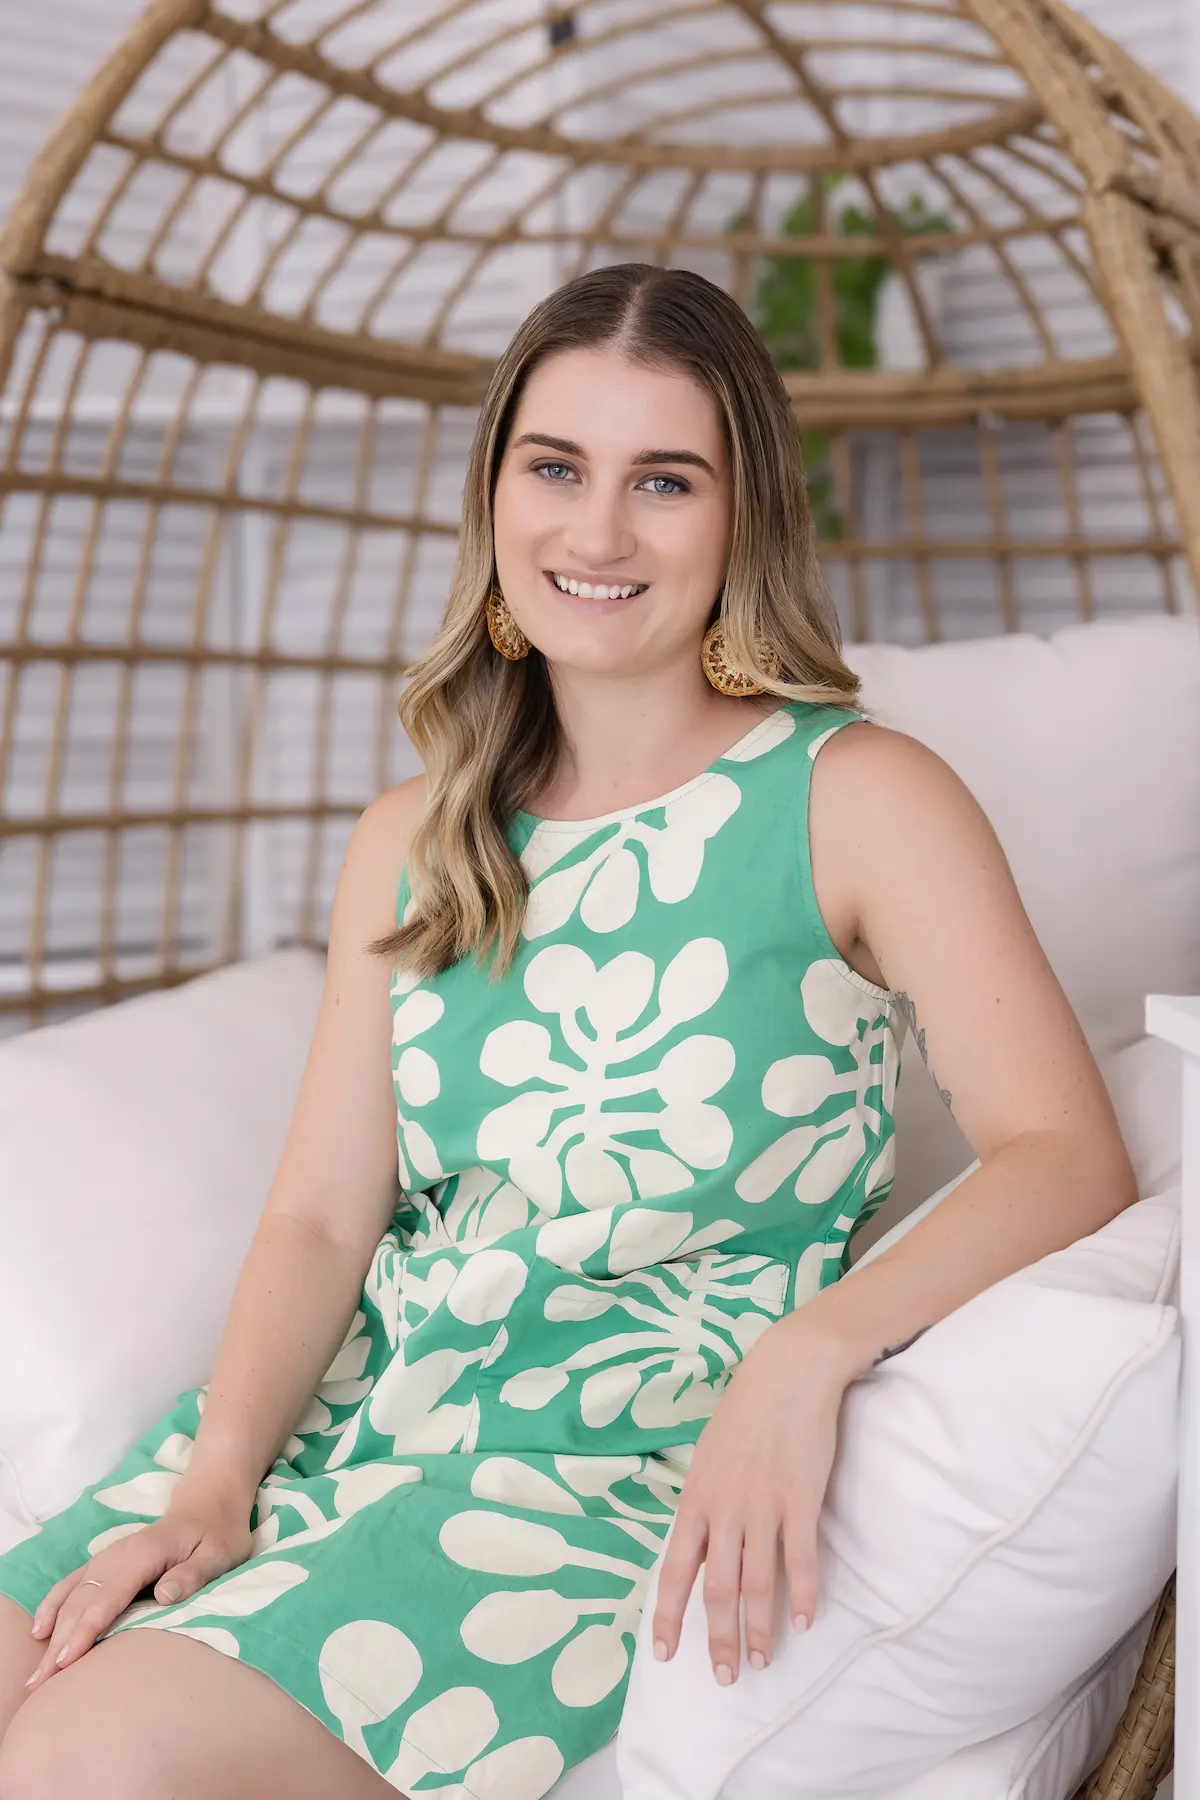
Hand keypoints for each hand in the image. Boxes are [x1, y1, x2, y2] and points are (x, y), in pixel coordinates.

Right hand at [25, 1491, 252, 1689]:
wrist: (207, 1506)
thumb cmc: (217, 1535)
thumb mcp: (220, 1554)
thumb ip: (193, 1574)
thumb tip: (165, 1595)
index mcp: (144, 1553)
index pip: (108, 1597)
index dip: (85, 1630)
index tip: (65, 1661)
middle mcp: (118, 1554)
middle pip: (83, 1602)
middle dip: (59, 1642)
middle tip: (40, 1684)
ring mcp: (108, 1558)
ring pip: (73, 1596)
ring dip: (52, 1631)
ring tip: (37, 1672)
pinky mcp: (106, 1564)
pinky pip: (72, 1584)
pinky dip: (53, 1606)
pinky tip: (40, 1630)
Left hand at [650, 1313, 853, 1683]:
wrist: (787, 1373)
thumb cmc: (746, 1410)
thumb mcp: (708, 1455)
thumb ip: (704, 1500)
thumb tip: (697, 1538)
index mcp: (696, 1499)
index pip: (674, 1570)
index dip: (668, 1615)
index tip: (665, 1655)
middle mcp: (724, 1510)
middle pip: (716, 1589)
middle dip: (717, 1639)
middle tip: (724, 1678)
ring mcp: (763, 1507)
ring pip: (756, 1584)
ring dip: (758, 1629)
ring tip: (762, 1661)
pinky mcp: (800, 1501)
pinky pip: (800, 1560)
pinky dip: (803, 1595)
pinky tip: (806, 1621)